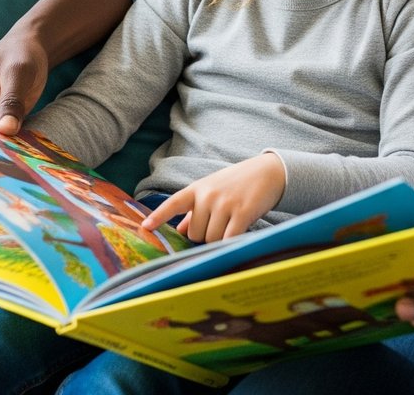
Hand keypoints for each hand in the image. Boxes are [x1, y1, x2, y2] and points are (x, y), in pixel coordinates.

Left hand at [141, 154, 286, 242]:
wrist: (268, 172)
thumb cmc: (237, 183)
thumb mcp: (212, 191)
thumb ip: (194, 211)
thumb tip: (178, 230)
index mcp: (197, 189)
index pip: (173, 203)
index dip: (159, 216)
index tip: (145, 227)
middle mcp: (208, 195)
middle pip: (194, 234)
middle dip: (204, 236)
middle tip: (219, 224)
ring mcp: (225, 203)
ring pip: (210, 239)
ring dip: (219, 240)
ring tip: (231, 225)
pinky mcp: (243, 212)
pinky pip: (229, 239)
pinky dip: (230, 243)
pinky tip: (237, 236)